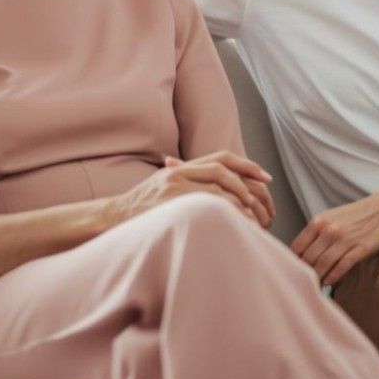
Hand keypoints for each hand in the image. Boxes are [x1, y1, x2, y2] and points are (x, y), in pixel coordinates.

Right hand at [108, 151, 274, 227]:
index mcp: (181, 168)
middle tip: (267, 195)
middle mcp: (180, 172)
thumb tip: (214, 194)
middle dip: (250, 180)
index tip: (265, 176)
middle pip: (223, 168)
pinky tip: (240, 219)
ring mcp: (175, 185)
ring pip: (219, 183)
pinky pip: (208, 201)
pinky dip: (228, 208)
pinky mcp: (171, 200)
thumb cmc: (139, 211)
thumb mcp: (163, 191)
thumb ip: (186, 186)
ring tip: (256, 213)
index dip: (246, 165)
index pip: (221, 158)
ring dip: (241, 197)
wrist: (111, 217)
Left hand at [290, 180, 378, 285]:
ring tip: (316, 285)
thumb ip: (315, 233)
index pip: (297, 247)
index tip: (292, 272)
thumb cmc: (357, 215)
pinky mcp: (361, 248)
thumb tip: (300, 254)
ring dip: (318, 277)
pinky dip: (333, 277)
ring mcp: (345, 239)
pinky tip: (329, 282)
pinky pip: (342, 266)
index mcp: (319, 221)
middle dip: (304, 273)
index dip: (292, 262)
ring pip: (323, 264)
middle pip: (308, 258)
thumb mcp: (331, 217)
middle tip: (303, 282)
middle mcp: (329, 230)